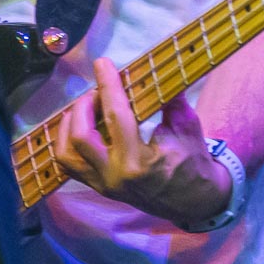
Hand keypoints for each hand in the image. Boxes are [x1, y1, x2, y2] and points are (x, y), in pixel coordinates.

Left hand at [54, 59, 231, 228]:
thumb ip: (170, 99)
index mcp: (138, 162)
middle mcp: (114, 176)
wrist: (198, 201)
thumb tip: (156, 70)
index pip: (116, 116)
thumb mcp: (187, 127)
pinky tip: (76, 126)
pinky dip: (66, 143)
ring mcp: (104, 185)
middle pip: (80, 135)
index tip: (102, 63)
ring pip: (66, 154)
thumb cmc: (194, 162)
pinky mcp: (99, 188)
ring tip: (83, 108)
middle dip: (84, 105)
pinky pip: (70, 166)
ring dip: (68, 124)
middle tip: (98, 91)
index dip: (107, 85)